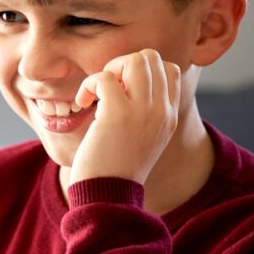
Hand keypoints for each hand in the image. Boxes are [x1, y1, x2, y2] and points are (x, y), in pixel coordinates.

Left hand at [68, 49, 180, 185]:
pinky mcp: (118, 113)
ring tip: (98, 94)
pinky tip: (83, 103)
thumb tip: (123, 83)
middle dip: (124, 64)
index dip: (142, 72)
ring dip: (109, 70)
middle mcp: (162, 111)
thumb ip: (144, 112)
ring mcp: (143, 111)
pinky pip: (104, 77)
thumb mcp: (142, 138)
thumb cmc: (115, 168)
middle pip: (152, 58)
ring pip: (134, 60)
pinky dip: (89, 84)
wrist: (107, 196)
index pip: (169, 70)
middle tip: (108, 89)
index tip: (122, 92)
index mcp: (169, 116)